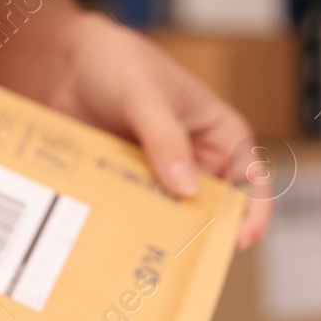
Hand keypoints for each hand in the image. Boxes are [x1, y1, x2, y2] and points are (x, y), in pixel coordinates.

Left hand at [45, 12, 271, 248]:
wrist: (68, 63)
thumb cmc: (120, 64)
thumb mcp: (145, 99)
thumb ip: (165, 142)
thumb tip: (186, 190)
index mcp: (220, 137)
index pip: (252, 181)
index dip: (251, 213)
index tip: (237, 239)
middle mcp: (198, 162)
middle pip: (211, 210)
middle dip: (200, 233)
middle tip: (182, 257)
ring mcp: (163, 178)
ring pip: (172, 218)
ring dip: (161, 234)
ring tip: (146, 256)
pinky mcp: (131, 186)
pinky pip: (137, 214)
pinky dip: (131, 227)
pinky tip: (116, 241)